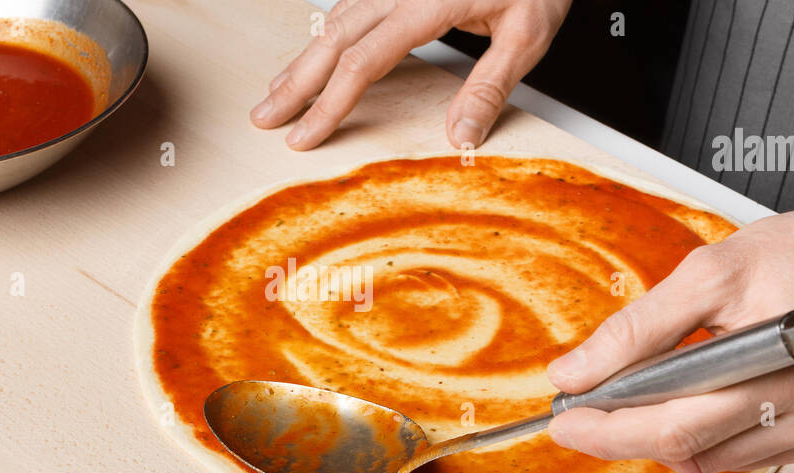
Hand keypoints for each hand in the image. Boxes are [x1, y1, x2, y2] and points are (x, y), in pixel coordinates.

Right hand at [251, 0, 571, 149]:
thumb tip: (459, 137)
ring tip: (278, 95)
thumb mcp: (529, 34)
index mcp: (430, 1)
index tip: (307, 135)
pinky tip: (313, 59)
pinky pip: (351, 8)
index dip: (331, 102)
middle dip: (296, 84)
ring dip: (304, 61)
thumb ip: (490, 86)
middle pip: (334, 37)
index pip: (366, 59)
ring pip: (335, 20)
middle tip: (264, 119)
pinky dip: (326, 39)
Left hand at [544, 190, 793, 472]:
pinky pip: (744, 453)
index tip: (563, 420)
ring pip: (713, 458)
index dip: (610, 431)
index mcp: (786, 367)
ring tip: (654, 384)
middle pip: (689, 449)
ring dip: (670, 429)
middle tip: (581, 411)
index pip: (676, 426)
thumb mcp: (708, 272)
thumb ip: (637, 329)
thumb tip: (576, 372)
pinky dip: (711, 430)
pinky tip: (711, 391)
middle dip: (624, 433)